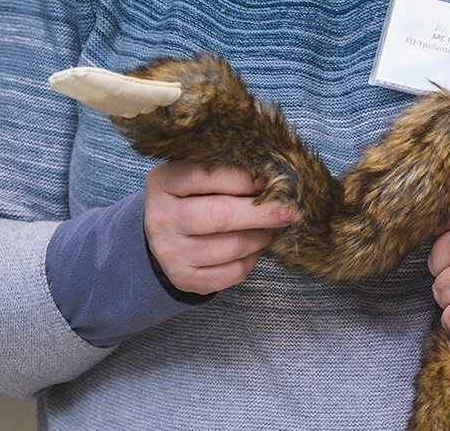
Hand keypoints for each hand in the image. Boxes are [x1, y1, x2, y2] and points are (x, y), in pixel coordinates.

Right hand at [143, 161, 297, 294]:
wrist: (163, 231)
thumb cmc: (190, 194)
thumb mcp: (198, 173)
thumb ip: (226, 170)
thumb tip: (272, 178)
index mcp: (164, 183)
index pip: (207, 176)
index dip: (243, 179)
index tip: (270, 181)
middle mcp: (161, 218)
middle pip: (220, 216)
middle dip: (262, 213)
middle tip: (288, 211)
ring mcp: (170, 252)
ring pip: (231, 247)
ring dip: (260, 238)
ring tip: (269, 229)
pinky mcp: (184, 279)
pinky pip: (231, 273)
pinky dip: (251, 260)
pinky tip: (253, 248)